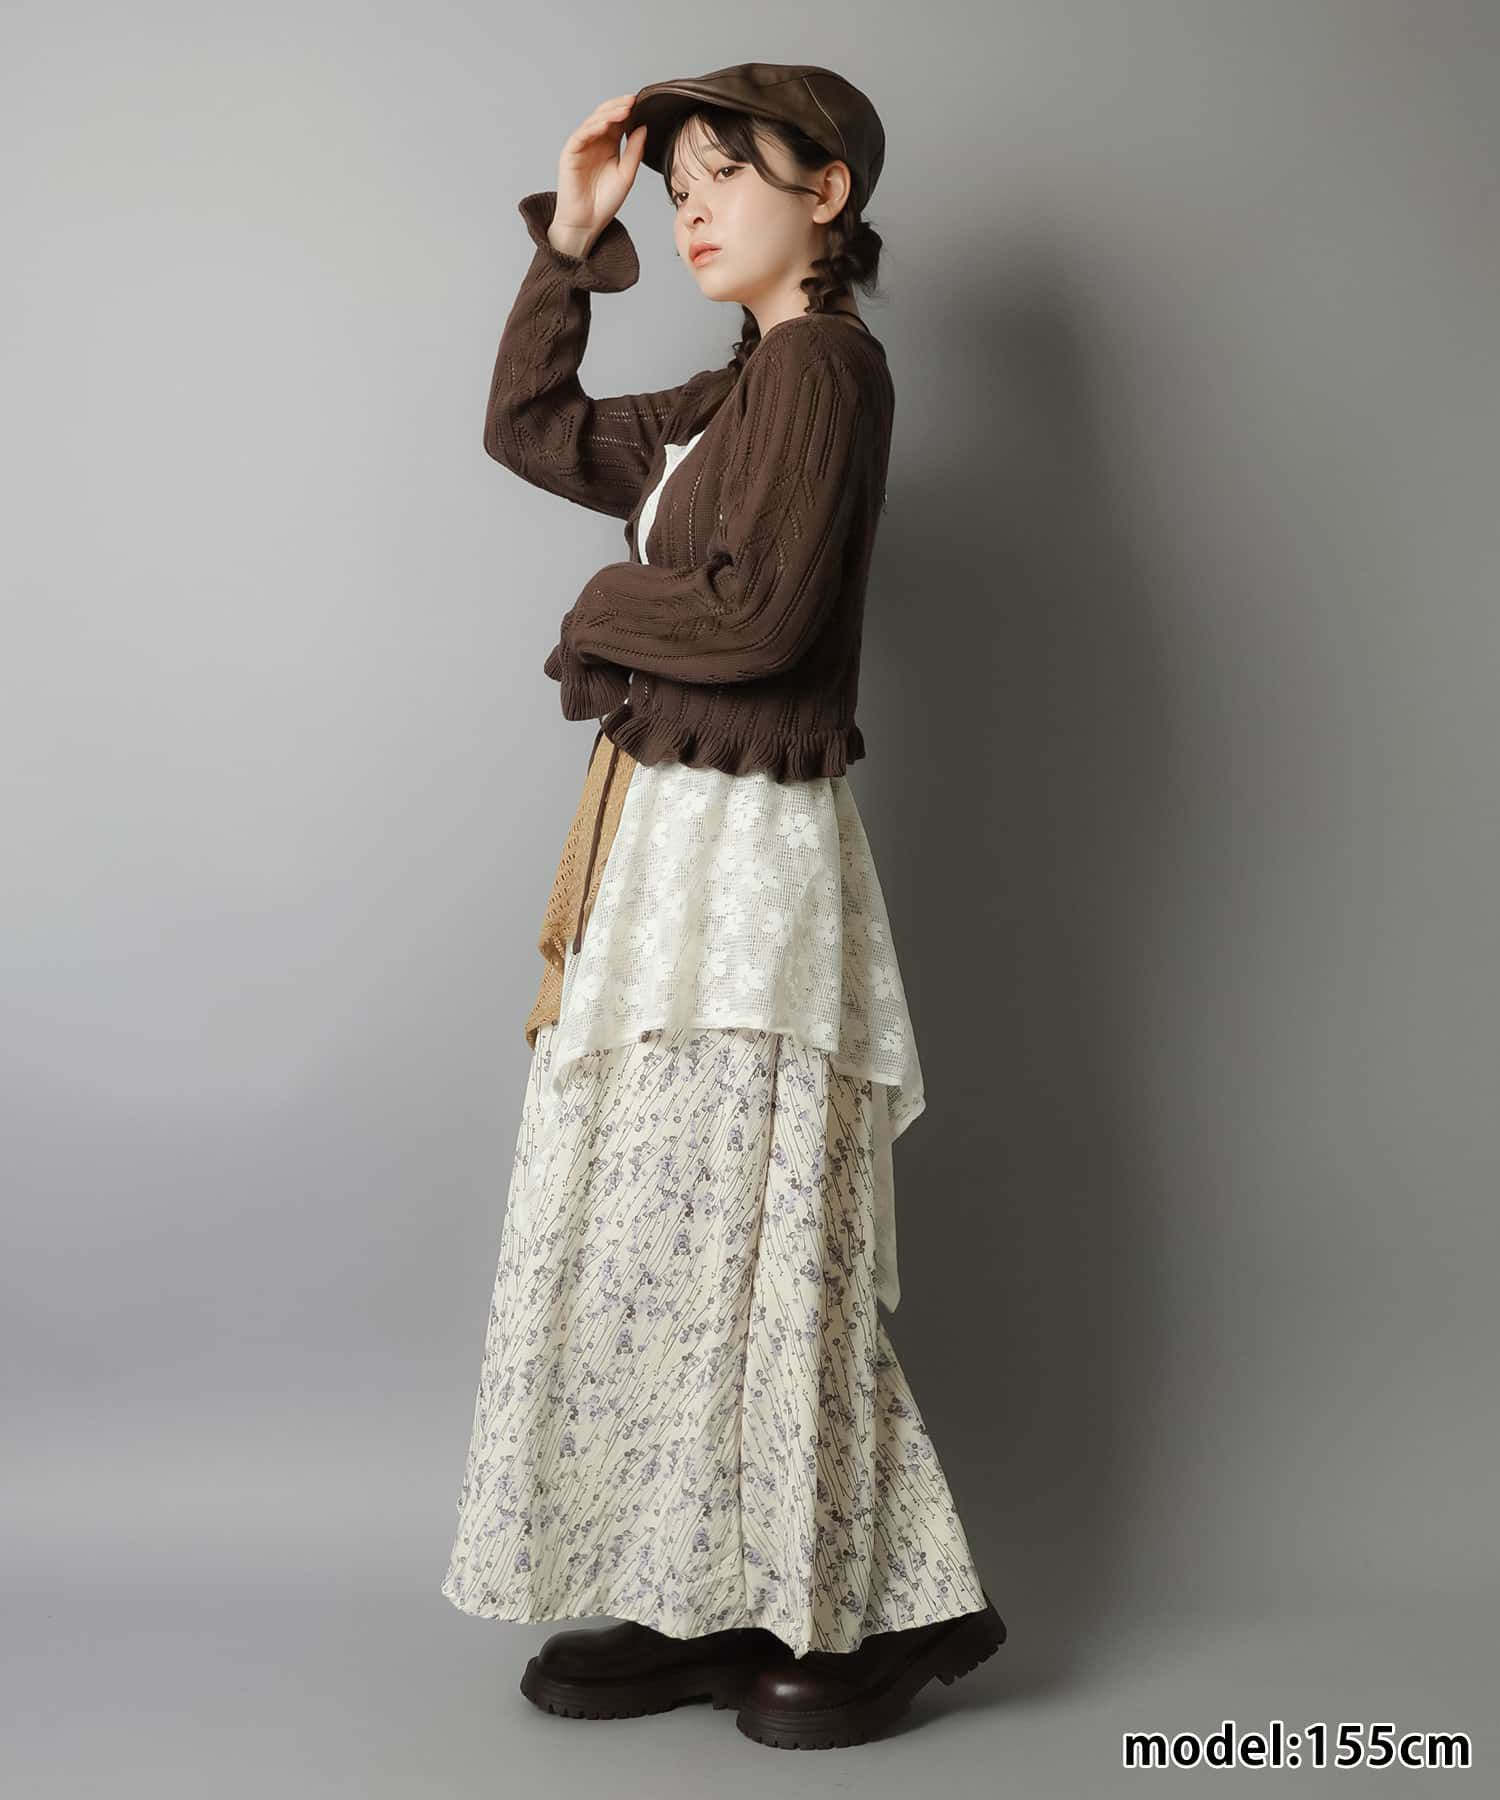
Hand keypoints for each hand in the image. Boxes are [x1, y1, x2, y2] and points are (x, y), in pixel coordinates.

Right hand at [554, 93, 647, 243]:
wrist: (587, 222)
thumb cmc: (605, 202)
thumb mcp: (627, 174)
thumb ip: (635, 151)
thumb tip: (643, 127)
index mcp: (609, 145)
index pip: (618, 121)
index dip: (629, 111)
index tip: (643, 104)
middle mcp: (595, 142)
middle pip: (605, 116)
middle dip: (619, 107)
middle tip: (634, 100)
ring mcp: (581, 146)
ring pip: (593, 122)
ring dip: (608, 114)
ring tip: (624, 109)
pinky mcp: (570, 153)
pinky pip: (581, 135)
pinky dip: (593, 127)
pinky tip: (606, 124)